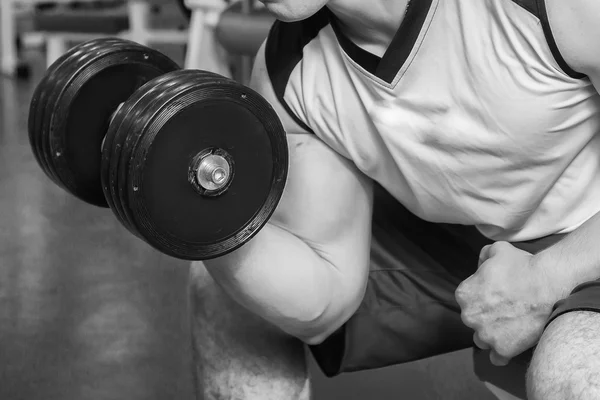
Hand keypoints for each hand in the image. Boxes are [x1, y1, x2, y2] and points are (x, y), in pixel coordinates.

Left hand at [455, 241, 559, 365]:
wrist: (547, 285)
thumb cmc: (522, 266)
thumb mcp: (497, 249)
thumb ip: (483, 255)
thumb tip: (480, 263)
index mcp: (464, 294)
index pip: (468, 299)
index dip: (482, 297)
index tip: (497, 295)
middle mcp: (469, 316)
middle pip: (474, 320)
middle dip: (486, 316)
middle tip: (506, 309)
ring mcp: (485, 335)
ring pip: (483, 339)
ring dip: (492, 335)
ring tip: (510, 326)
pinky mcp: (502, 349)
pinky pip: (496, 358)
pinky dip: (503, 353)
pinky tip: (512, 343)